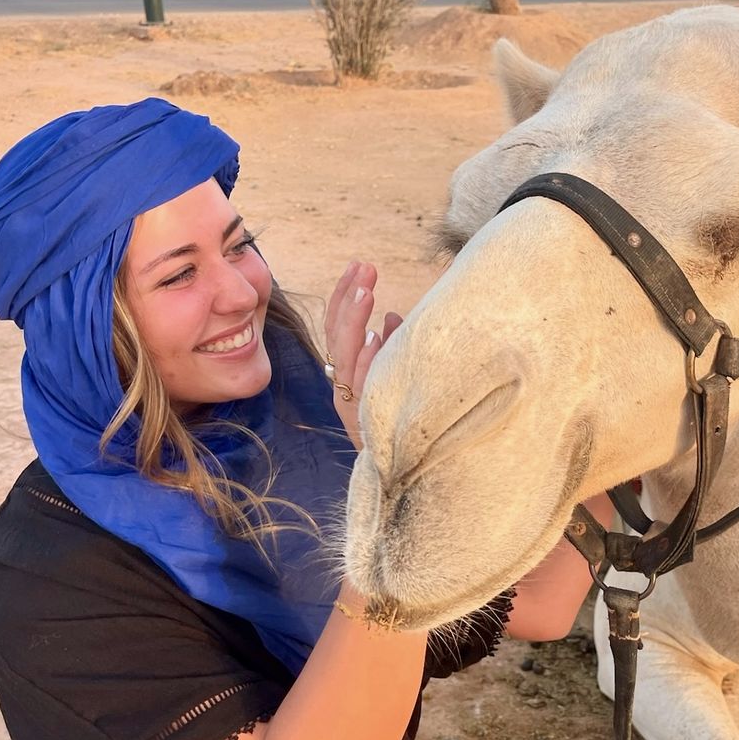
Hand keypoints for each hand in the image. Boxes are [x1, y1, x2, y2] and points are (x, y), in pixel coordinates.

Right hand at [323, 259, 401, 448]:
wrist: (401, 473)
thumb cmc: (398, 420)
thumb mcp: (393, 376)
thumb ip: (392, 346)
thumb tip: (395, 316)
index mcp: (346, 372)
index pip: (337, 326)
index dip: (344, 295)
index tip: (357, 267)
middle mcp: (344, 385)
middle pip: (338, 335)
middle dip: (349, 299)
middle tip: (365, 268)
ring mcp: (354, 402)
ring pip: (347, 357)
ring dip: (356, 322)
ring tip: (367, 293)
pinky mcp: (367, 419)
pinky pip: (364, 387)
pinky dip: (368, 362)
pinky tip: (377, 338)